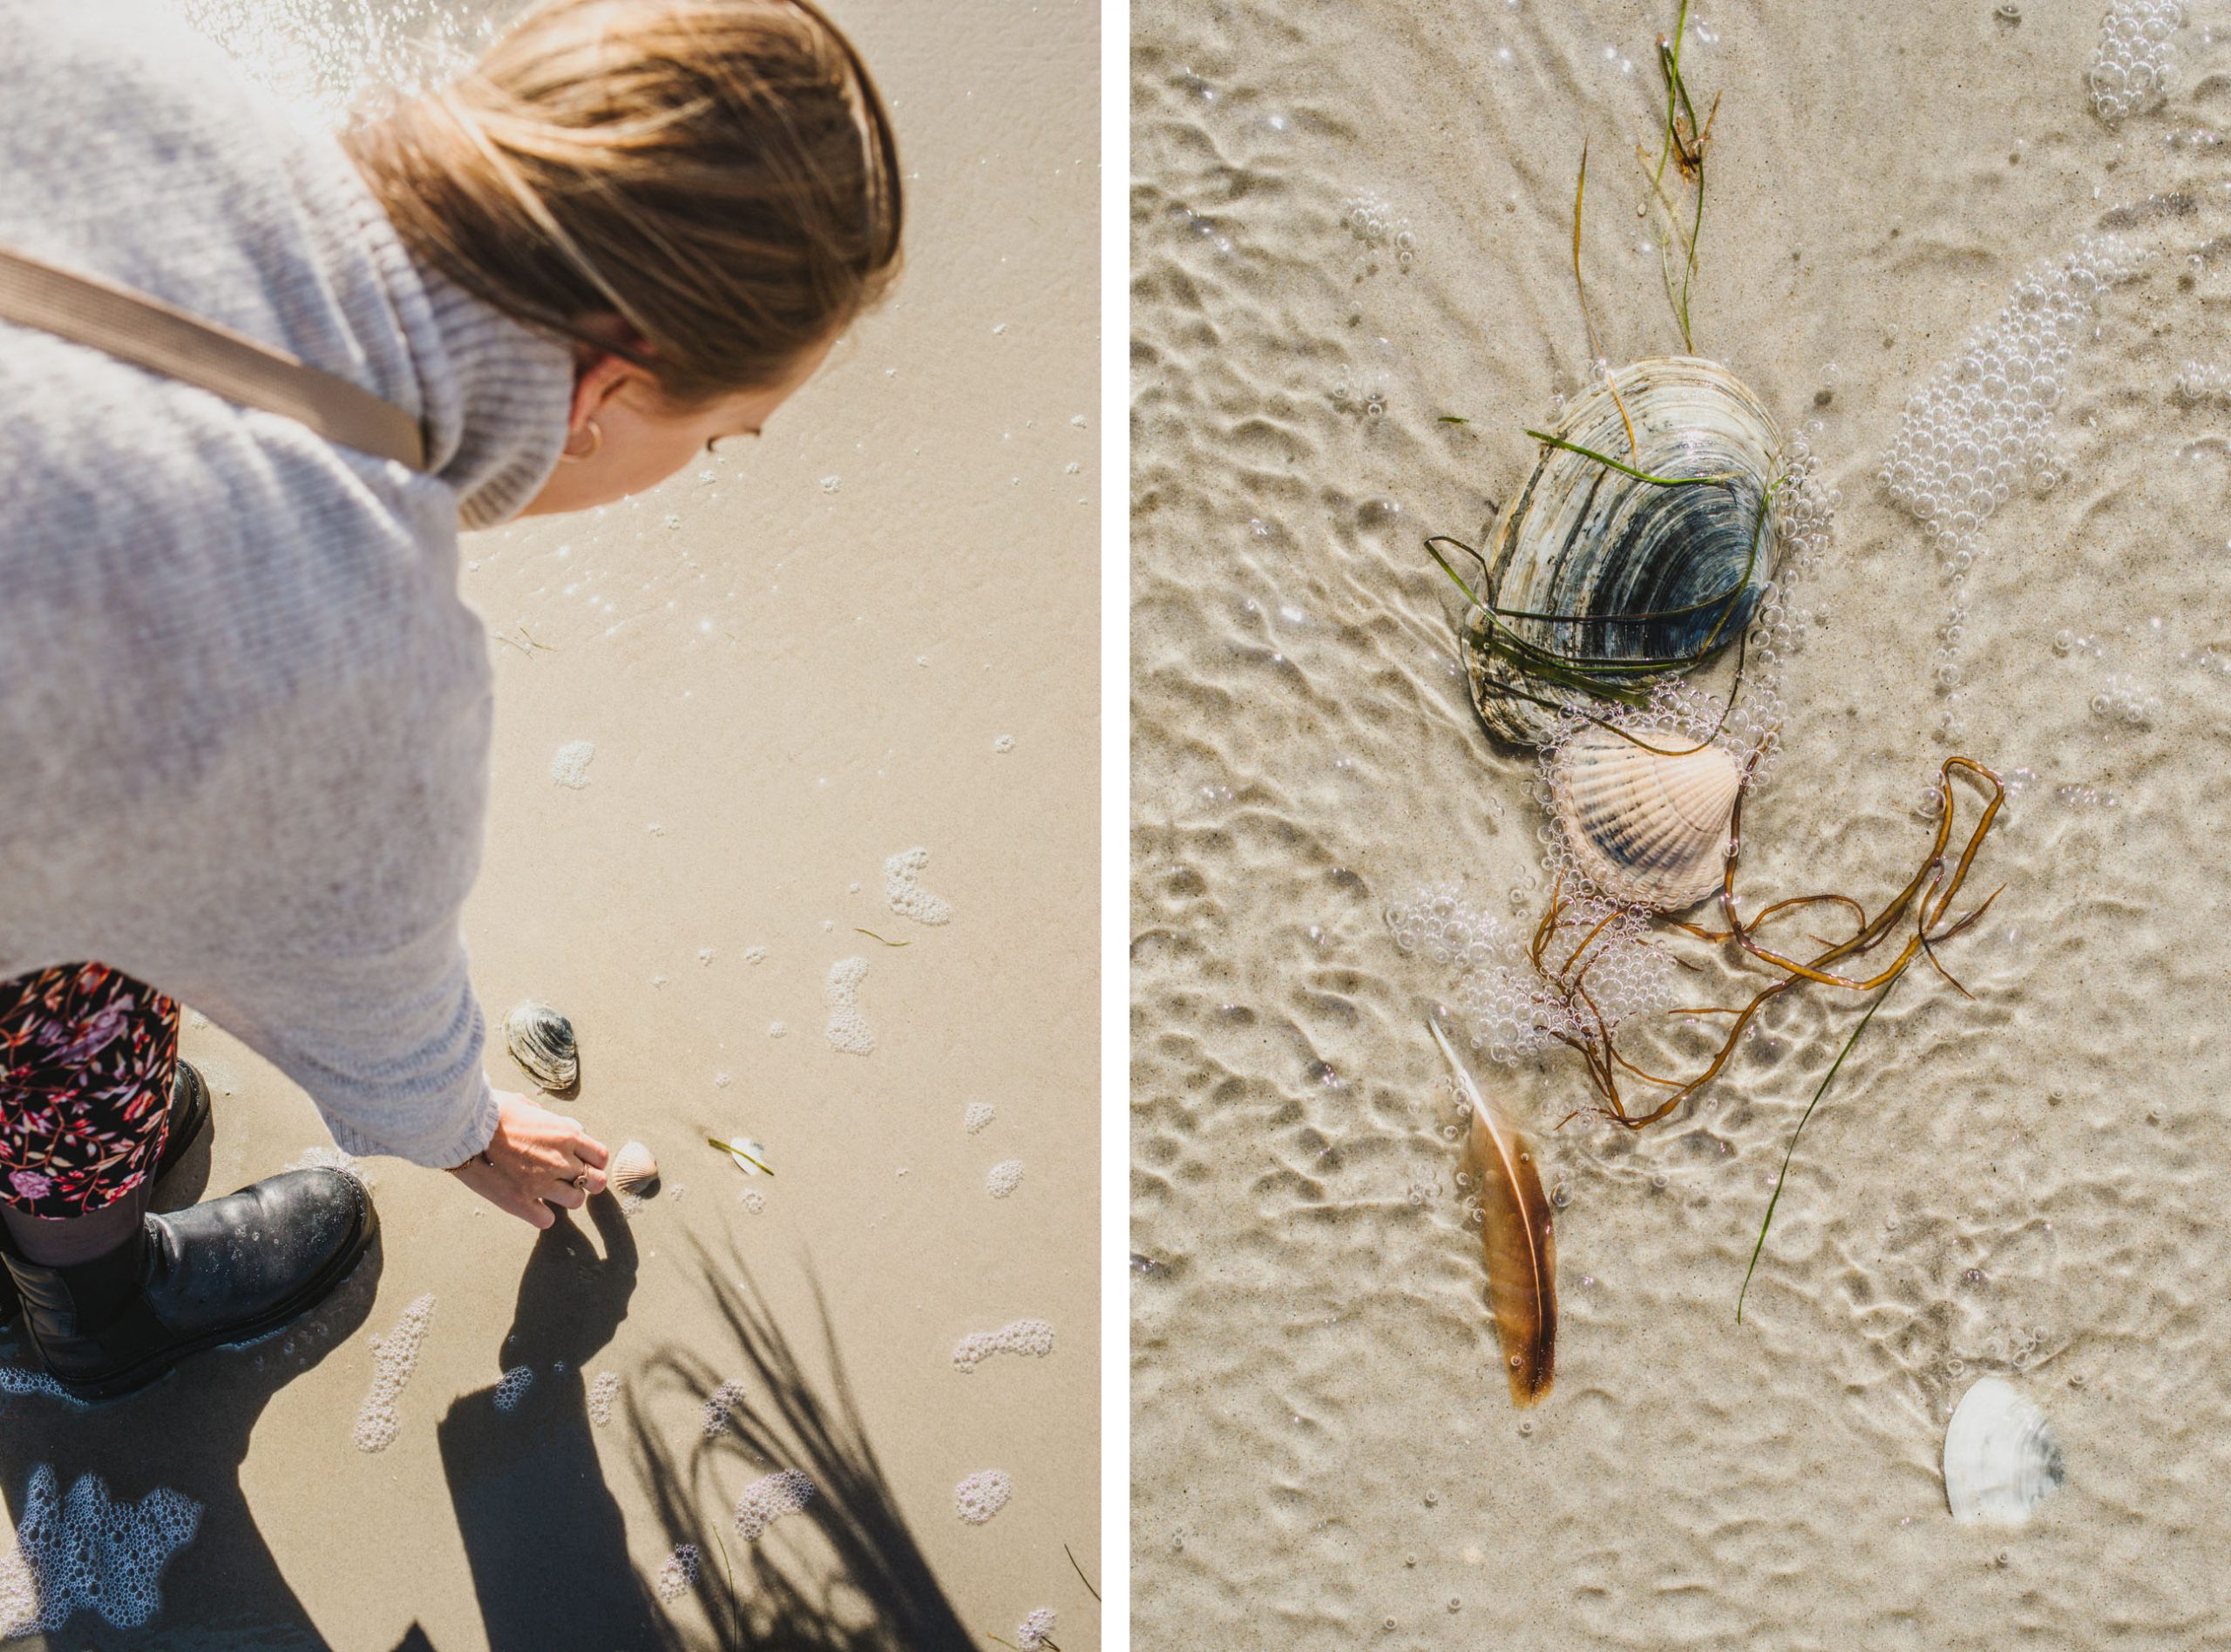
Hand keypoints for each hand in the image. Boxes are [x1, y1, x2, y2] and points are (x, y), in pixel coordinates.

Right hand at [448, 1090, 609, 1228]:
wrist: (463, 1126)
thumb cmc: (493, 1111)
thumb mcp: (530, 1106)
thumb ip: (554, 1121)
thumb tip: (571, 1127)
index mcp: (565, 1135)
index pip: (601, 1156)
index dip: (594, 1162)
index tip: (583, 1163)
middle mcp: (559, 1160)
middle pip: (597, 1182)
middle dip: (587, 1182)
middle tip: (570, 1180)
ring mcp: (541, 1182)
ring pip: (576, 1202)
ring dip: (566, 1198)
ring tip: (550, 1192)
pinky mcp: (520, 1201)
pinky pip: (546, 1220)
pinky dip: (541, 1215)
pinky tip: (531, 1205)